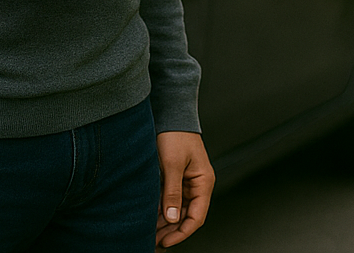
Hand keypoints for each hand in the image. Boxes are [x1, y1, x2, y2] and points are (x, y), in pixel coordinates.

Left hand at [155, 130, 212, 246]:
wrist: (170, 113)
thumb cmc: (175, 135)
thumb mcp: (172, 165)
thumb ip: (172, 192)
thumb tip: (172, 218)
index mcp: (204, 182)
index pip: (197, 217)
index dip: (182, 233)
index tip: (165, 241)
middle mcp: (198, 185)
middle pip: (187, 217)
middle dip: (172, 231)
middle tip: (153, 240)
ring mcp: (187, 182)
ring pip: (178, 210)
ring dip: (165, 222)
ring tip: (149, 232)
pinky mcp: (176, 178)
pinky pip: (171, 200)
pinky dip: (162, 210)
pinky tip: (150, 217)